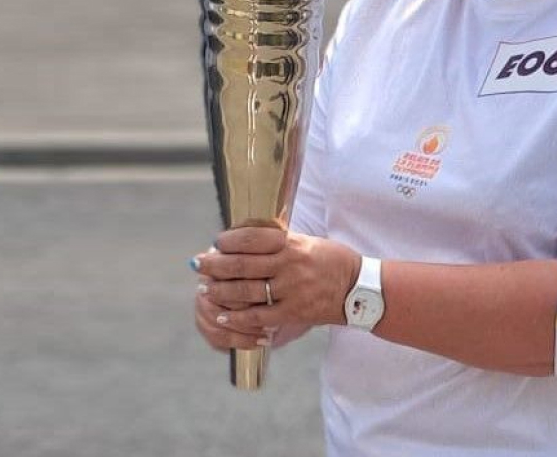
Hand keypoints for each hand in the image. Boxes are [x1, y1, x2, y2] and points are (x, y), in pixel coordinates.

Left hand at [191, 227, 361, 348]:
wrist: (358, 288)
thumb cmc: (330, 261)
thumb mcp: (307, 242)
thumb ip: (278, 243)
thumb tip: (242, 243)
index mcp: (292, 244)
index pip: (252, 239)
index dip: (229, 241)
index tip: (217, 242)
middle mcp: (290, 265)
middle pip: (242, 264)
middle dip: (215, 265)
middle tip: (198, 264)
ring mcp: (291, 290)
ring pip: (246, 291)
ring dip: (221, 290)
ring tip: (205, 288)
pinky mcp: (294, 312)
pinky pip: (258, 316)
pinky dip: (237, 317)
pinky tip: (223, 315)